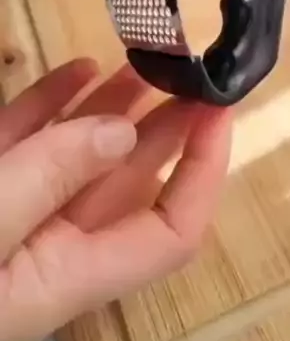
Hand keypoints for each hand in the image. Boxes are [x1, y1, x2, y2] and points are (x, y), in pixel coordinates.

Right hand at [0, 59, 230, 340]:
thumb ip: (50, 180)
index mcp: (64, 278)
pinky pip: (27, 139)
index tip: (218, 112)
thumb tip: (123, 134)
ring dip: (114, 109)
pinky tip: (80, 69)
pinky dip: (53, 103)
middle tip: (194, 77)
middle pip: (128, 185)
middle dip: (167, 129)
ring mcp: (13, 211)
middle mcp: (47, 249)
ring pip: (77, 157)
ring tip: (146, 62)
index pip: (167, 231)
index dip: (203, 172)